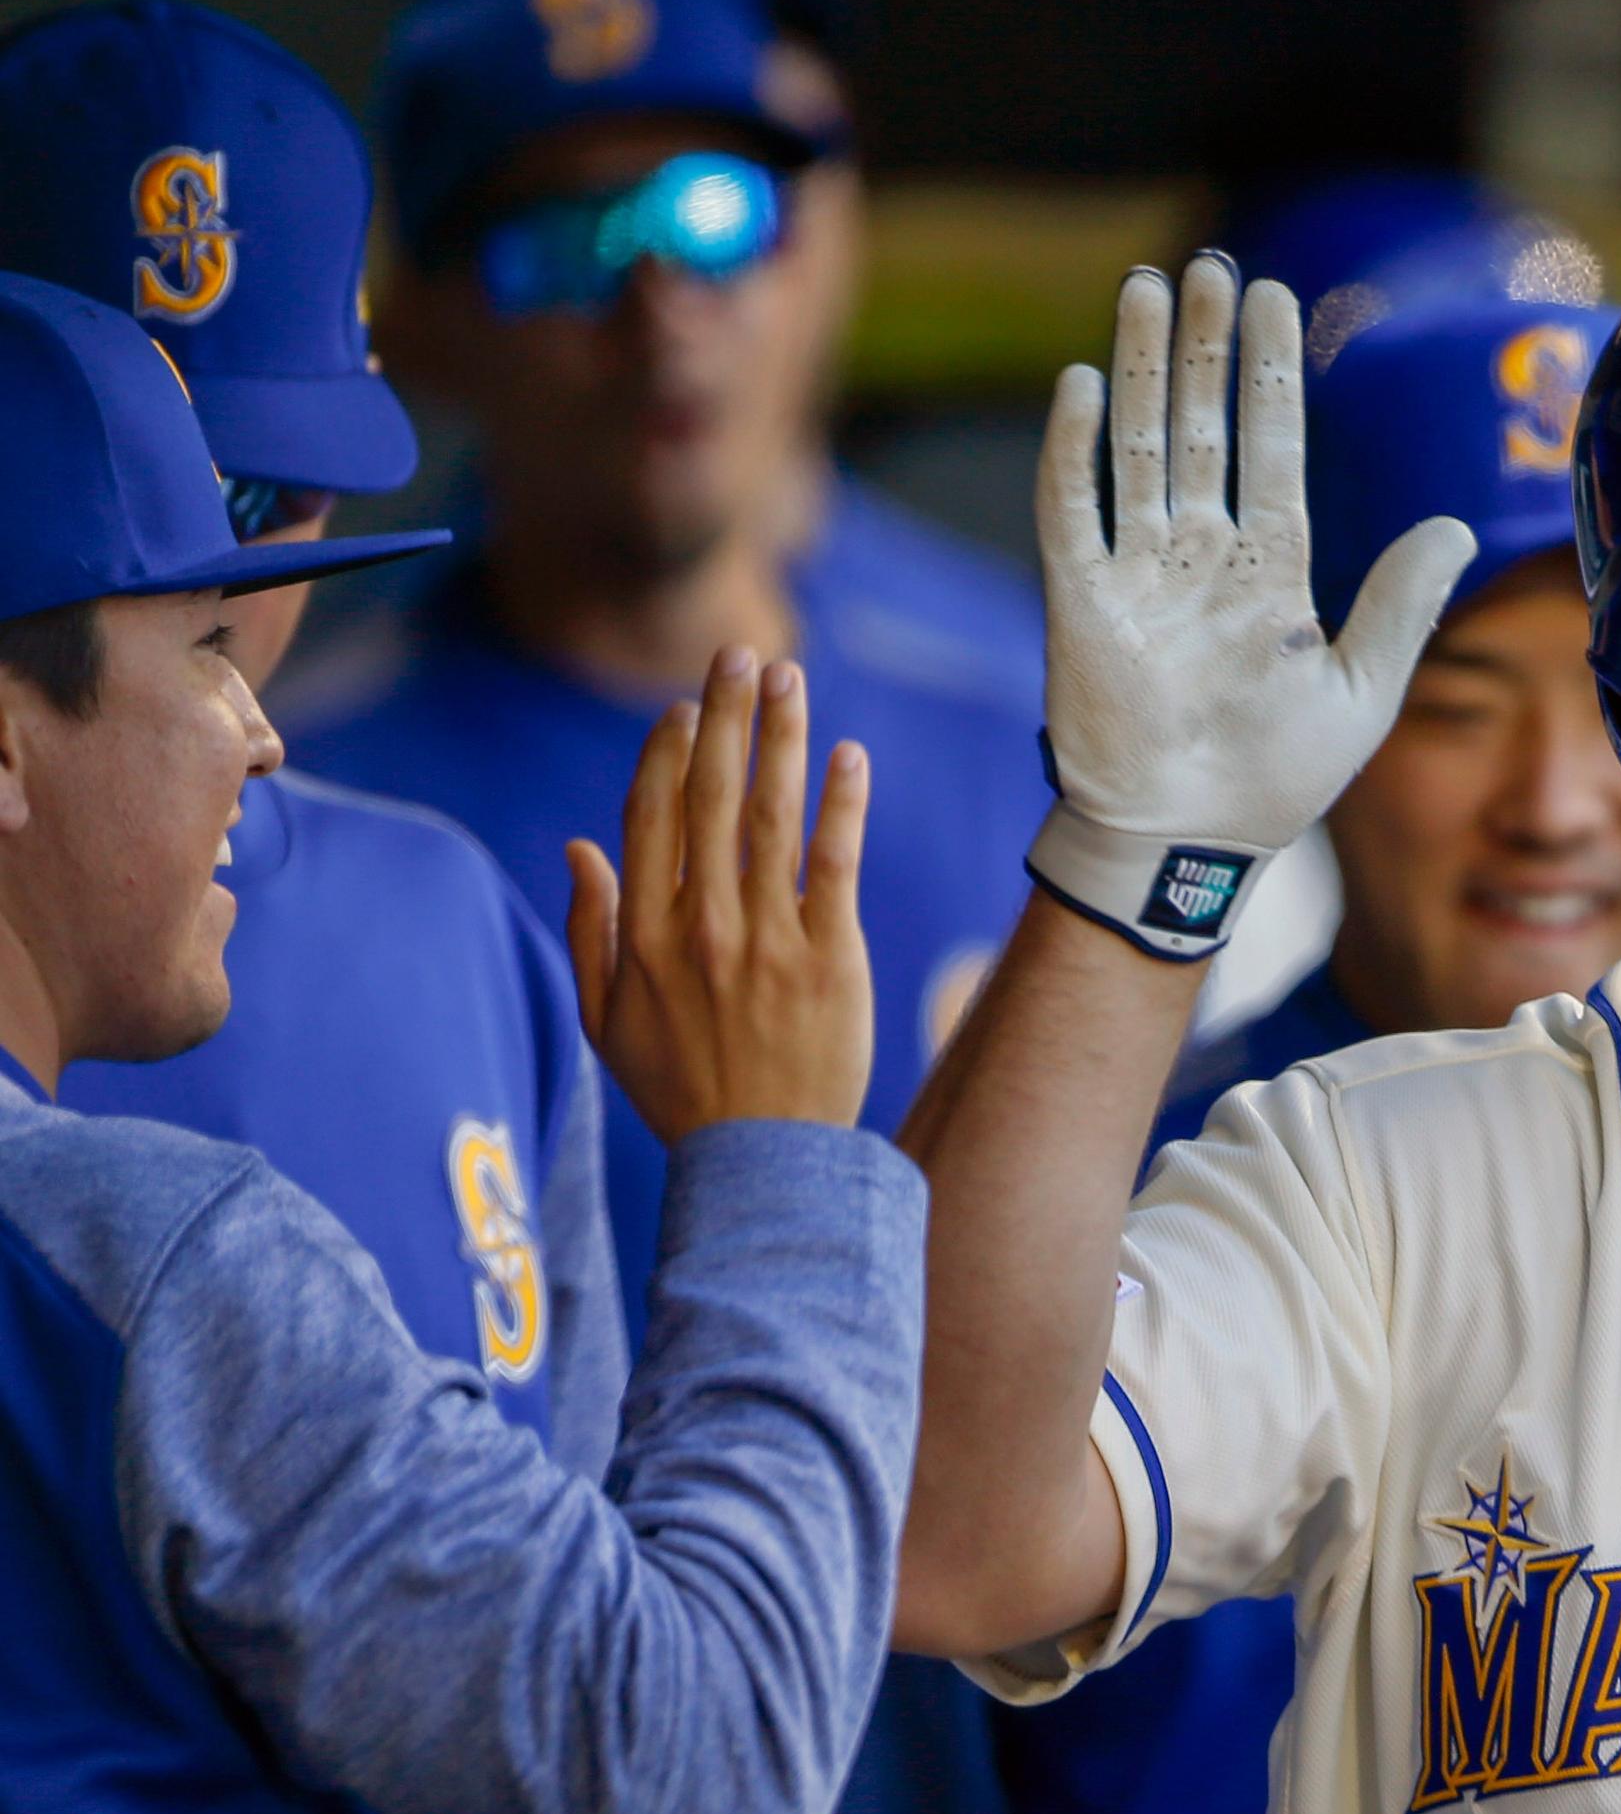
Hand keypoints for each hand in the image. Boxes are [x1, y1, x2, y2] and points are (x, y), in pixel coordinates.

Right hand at [567, 647, 872, 1138]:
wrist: (761, 1161)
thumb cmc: (682, 1090)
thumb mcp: (605, 1018)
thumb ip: (591, 928)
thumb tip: (579, 845)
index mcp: (643, 935)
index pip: (651, 818)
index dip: (667, 753)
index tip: (683, 707)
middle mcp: (701, 926)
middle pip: (709, 798)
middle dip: (724, 717)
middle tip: (738, 652)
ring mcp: (767, 940)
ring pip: (770, 817)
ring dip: (780, 739)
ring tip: (788, 677)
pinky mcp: (830, 958)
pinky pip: (834, 865)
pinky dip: (840, 805)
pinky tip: (848, 754)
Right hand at [1027, 252, 1475, 960]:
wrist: (1191, 839)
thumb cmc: (1277, 779)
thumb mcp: (1362, 690)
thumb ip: (1401, 604)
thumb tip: (1458, 526)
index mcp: (1272, 570)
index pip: (1274, 446)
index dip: (1272, 373)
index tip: (1275, 297)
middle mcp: (1204, 556)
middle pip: (1201, 424)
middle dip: (1204, 346)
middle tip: (1208, 267)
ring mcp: (1140, 571)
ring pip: (1139, 444)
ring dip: (1139, 367)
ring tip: (1147, 289)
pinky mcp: (1081, 599)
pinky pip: (1072, 507)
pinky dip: (1074, 447)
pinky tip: (1083, 383)